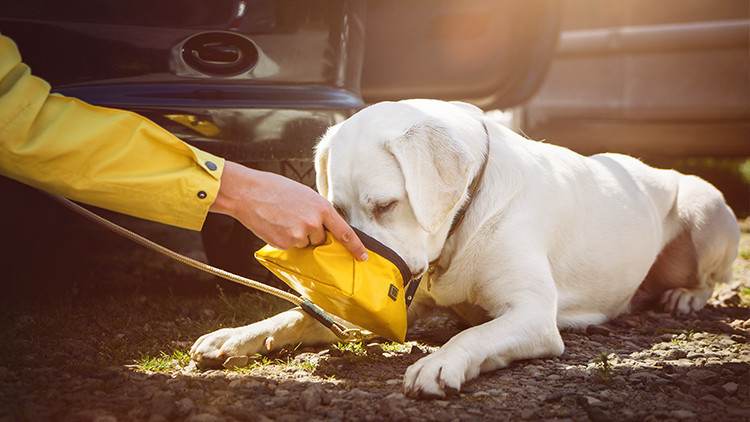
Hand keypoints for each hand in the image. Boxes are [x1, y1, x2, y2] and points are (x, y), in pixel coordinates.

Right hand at [209, 161, 367, 260]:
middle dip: (312, 233)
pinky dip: (285, 240)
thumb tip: (324, 228)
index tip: (363, 257)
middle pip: (321, 240)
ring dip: (297, 236)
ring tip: (283, 219)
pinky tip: (276, 225)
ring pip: (305, 244)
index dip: (355, 247)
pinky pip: (291, 247)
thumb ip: (318, 211)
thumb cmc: (275, 189)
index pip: (345, 232)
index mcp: (322, 208)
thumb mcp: (305, 195)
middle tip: (296, 218)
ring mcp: (299, 235)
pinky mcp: (284, 244)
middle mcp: (313, 223)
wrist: (249, 193)